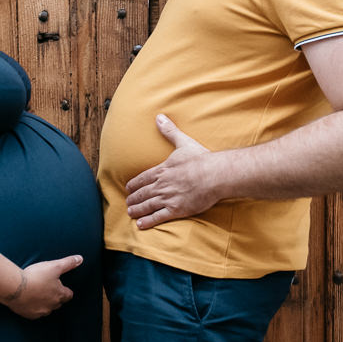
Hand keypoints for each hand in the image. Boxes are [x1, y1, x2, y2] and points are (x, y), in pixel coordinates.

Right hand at [5, 255, 81, 318]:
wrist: (15, 288)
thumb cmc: (36, 276)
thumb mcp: (54, 266)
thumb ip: (68, 263)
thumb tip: (80, 259)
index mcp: (59, 295)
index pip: (68, 295)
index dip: (66, 290)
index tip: (62, 286)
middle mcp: (52, 306)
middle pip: (58, 303)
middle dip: (55, 296)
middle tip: (48, 288)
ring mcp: (41, 312)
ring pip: (47, 309)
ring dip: (44, 302)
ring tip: (38, 293)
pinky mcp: (29, 315)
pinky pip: (35, 313)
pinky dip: (33, 307)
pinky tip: (28, 300)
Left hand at [125, 114, 215, 228]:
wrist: (215, 175)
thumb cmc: (201, 159)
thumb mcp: (183, 142)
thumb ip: (170, 131)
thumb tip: (159, 117)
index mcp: (163, 170)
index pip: (143, 178)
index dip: (134, 184)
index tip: (128, 188)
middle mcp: (162, 185)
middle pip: (143, 192)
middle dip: (134, 198)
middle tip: (127, 202)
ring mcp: (168, 198)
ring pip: (147, 205)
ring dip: (137, 209)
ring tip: (130, 212)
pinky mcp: (177, 209)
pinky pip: (158, 217)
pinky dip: (148, 221)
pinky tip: (140, 224)